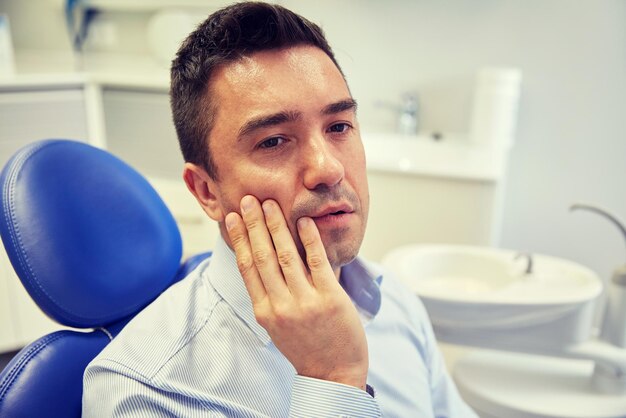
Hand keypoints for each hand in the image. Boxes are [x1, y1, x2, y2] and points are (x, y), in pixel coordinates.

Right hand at [225, 195, 368, 389]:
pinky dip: (310, 240)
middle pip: (262, 257)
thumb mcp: (277, 325)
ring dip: (276, 227)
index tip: (232, 217)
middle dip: (254, 225)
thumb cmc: (306, 346)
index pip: (247, 267)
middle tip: (248, 200)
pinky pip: (317, 263)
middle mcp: (280, 306)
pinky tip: (304, 222)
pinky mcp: (330, 299)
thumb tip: (259, 262)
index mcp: (264, 311)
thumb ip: (268, 296)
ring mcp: (305, 302)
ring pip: (286, 256)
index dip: (239, 239)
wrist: (334, 374)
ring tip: (270, 204)